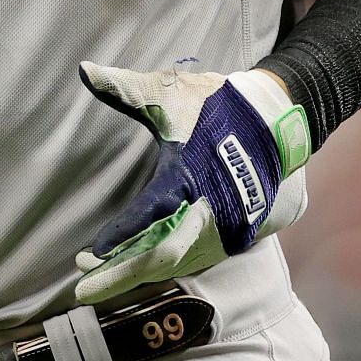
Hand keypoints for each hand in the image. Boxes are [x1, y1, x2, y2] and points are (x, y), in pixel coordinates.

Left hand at [74, 63, 310, 304]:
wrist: (278, 120)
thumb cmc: (218, 107)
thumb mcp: (169, 95)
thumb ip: (124, 90)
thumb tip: (85, 71)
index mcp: (187, 178)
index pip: (147, 216)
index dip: (118, 236)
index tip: (90, 252)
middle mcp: (207, 211)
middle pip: (158, 258)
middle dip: (118, 277)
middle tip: (81, 289)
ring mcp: (225, 228)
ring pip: (175, 264)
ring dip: (137, 273)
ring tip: (97, 277)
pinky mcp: (235, 235)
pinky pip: (193, 259)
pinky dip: (163, 267)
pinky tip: (137, 268)